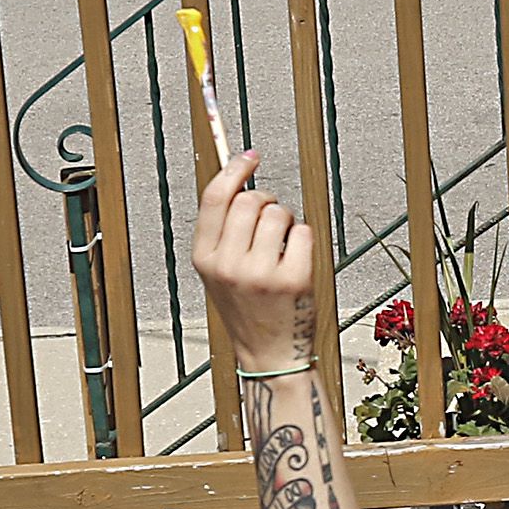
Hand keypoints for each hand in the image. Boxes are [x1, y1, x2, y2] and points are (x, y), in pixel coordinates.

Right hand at [194, 151, 316, 368]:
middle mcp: (228, 265)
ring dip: (286, 221)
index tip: (251, 155)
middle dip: (266, 200)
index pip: (214, 198)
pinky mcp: (293, 279)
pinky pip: (303, 232)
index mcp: (204, 258)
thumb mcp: (219, 270)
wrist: (270, 353)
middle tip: (272, 218)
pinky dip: (304, 239)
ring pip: (278, 213)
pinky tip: (296, 260)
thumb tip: (239, 178)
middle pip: (250, 200)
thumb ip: (223, 230)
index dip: (234, 169)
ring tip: (283, 246)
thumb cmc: (248, 307)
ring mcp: (261, 273)